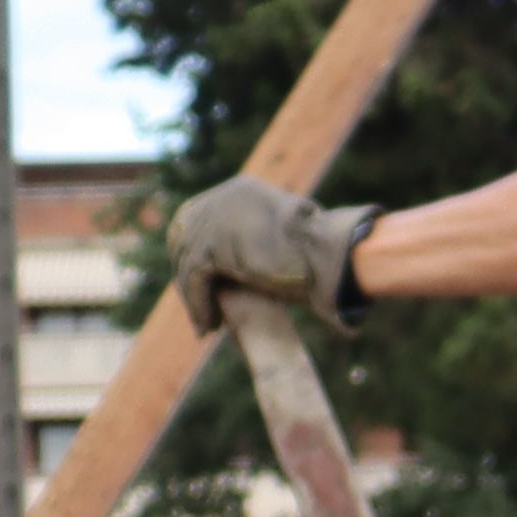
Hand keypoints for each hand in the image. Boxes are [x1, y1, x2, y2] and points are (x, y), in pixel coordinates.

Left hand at [173, 174, 374, 322]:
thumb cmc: (325, 253)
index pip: (198, 221)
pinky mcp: (212, 244)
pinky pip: (195, 279)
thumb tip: (249, 253)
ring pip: (188, 263)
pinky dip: (199, 305)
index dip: (195, 256)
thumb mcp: (284, 236)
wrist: (331, 254)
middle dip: (189, 277)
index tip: (204, 286)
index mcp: (239, 191)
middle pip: (184, 239)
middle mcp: (222, 199)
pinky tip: (210, 325)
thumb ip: (261, 237)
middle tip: (200, 308)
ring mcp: (214, 219)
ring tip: (207, 324)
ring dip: (195, 298)